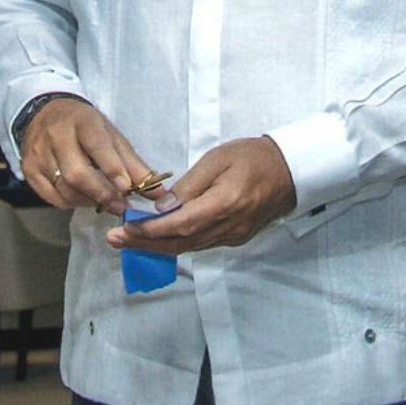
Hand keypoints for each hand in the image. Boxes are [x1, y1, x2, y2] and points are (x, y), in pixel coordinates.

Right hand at [22, 97, 154, 215]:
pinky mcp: (28, 169)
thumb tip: (158, 192)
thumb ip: (134, 164)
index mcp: (83, 122)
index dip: (112, 169)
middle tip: (119, 206)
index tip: (127, 188)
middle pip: (76, 173)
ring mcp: (39, 154)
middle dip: (101, 193)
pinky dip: (70, 203)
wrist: (45, 113)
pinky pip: (50, 195)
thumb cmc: (85, 126)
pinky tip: (84, 200)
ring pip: (62, 187)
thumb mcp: (112, 135)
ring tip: (106, 203)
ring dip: (87, 201)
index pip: (97, 146)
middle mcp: (56, 137)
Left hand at [105, 136, 295, 254]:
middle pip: (180, 243)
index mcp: (224, 204)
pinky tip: (161, 237)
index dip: (149, 231)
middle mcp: (229, 226)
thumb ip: (189, 185)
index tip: (124, 229)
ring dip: (159, 245)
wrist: (290, 170)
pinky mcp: (237, 238)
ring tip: (130, 239)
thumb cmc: (253, 157)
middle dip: (145, 243)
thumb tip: (162, 208)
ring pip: (190, 247)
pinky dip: (178, 242)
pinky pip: (202, 244)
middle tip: (115, 240)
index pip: (179, 225)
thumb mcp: (217, 159)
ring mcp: (234, 236)